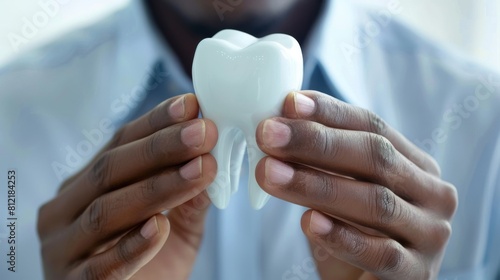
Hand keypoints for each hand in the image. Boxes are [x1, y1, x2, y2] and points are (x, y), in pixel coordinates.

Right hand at [37, 94, 217, 279]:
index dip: (155, 124)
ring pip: (106, 211)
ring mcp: (62, 248)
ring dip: (157, 188)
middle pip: (110, 170)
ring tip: (200, 171)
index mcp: (86, 185)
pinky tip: (159, 228)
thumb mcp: (177, 222)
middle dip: (161, 148)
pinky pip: (100, 266)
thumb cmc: (153, 260)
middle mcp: (65, 209)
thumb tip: (212, 153)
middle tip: (204, 132)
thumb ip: (189, 193)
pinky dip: (131, 246)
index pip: (119, 144)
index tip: (192, 105)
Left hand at [255, 91, 457, 278]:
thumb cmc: (352, 230)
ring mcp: (430, 234)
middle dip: (317, 143)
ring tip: (271, 174)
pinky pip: (381, 253)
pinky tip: (309, 222)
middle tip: (269, 135)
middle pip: (376, 158)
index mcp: (415, 164)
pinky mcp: (417, 274)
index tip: (288, 104)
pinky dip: (343, 236)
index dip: (330, 113)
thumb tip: (277, 124)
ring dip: (317, 185)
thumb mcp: (339, 189)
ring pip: (375, 202)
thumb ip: (320, 160)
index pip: (373, 126)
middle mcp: (431, 193)